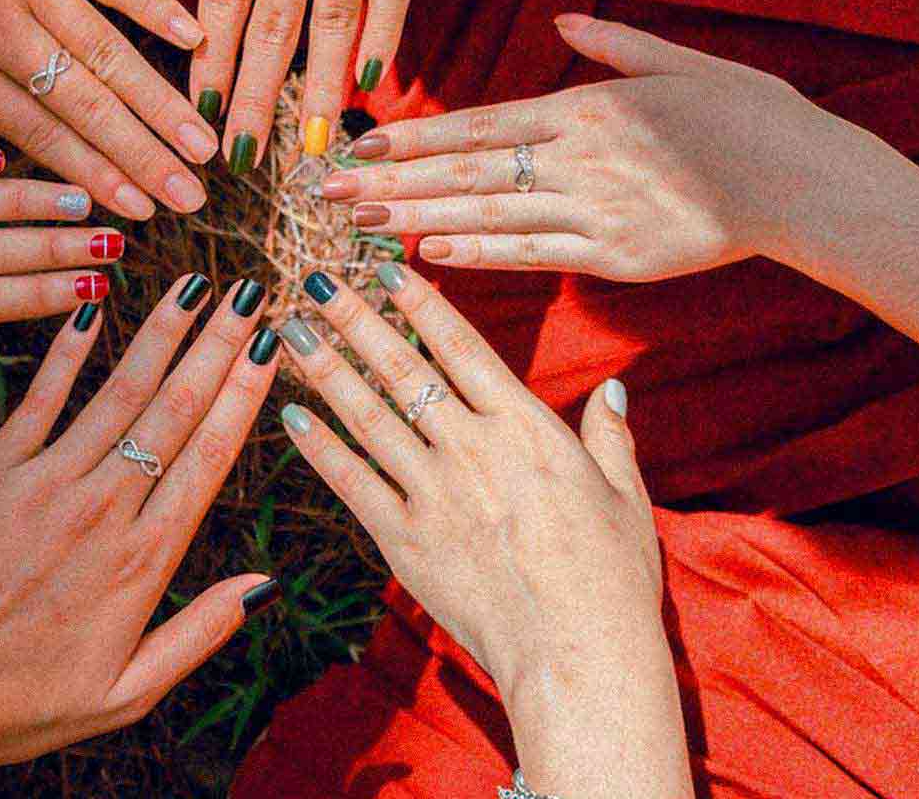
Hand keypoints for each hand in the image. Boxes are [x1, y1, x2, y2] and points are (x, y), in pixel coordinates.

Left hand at [0, 0, 213, 219]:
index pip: (35, 132)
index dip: (90, 177)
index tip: (134, 216)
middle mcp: (0, 27)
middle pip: (86, 105)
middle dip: (144, 159)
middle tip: (193, 202)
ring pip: (109, 51)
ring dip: (162, 103)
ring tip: (206, 146)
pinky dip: (155, 7)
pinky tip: (197, 40)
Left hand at [0, 275, 280, 769]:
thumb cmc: (24, 705)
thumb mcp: (130, 692)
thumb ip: (201, 633)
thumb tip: (267, 585)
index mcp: (143, 562)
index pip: (209, 458)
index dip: (245, 395)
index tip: (272, 346)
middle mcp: (101, 510)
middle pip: (175, 410)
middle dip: (218, 345)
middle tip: (250, 291)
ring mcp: (44, 484)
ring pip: (117, 392)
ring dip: (161, 333)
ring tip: (196, 285)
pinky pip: (40, 399)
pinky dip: (70, 351)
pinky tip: (97, 309)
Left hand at [277, 264, 690, 795]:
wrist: (578, 653)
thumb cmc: (611, 579)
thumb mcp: (626, 495)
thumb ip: (610, 437)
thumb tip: (613, 389)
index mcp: (526, 428)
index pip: (461, 346)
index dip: (419, 302)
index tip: (385, 266)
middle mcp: (472, 448)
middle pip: (402, 368)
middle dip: (356, 318)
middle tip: (316, 279)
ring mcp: (434, 493)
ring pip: (368, 416)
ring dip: (325, 368)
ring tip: (291, 330)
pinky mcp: (406, 541)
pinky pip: (353, 483)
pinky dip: (321, 449)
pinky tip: (292, 417)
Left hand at [320, 13, 854, 280]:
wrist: (804, 180)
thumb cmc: (748, 115)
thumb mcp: (682, 62)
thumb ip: (614, 46)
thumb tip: (561, 23)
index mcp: (588, 107)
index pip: (477, 124)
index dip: (410, 138)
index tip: (354, 147)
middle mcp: (581, 157)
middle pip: (465, 171)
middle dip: (388, 183)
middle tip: (321, 195)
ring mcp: (597, 210)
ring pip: (489, 216)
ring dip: (416, 221)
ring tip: (356, 228)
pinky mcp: (617, 255)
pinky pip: (535, 254)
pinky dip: (481, 255)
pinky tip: (429, 255)